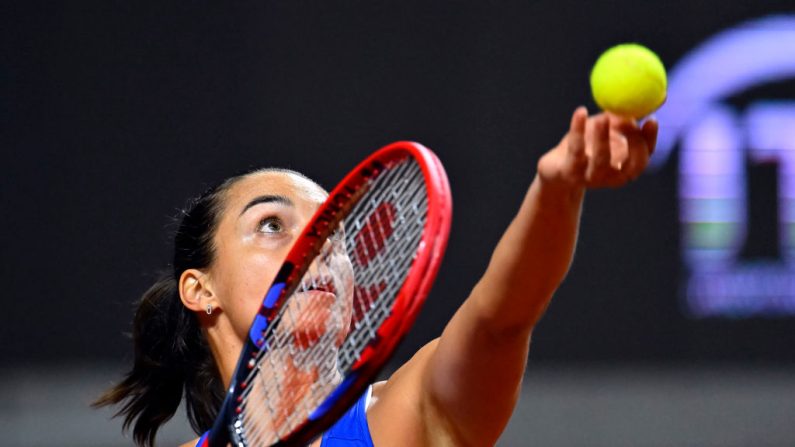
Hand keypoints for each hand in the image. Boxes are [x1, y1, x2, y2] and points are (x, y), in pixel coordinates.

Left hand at [537, 106, 657, 191]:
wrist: (556, 168)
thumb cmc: (587, 144)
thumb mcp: (608, 128)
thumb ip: (626, 116)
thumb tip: (646, 95)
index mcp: (625, 168)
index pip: (645, 157)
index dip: (650, 140)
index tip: (651, 119)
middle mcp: (612, 177)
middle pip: (631, 167)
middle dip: (634, 144)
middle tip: (630, 120)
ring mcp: (591, 178)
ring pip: (601, 161)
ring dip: (603, 139)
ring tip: (603, 118)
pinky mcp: (569, 173)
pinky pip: (575, 150)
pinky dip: (578, 129)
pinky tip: (581, 111)